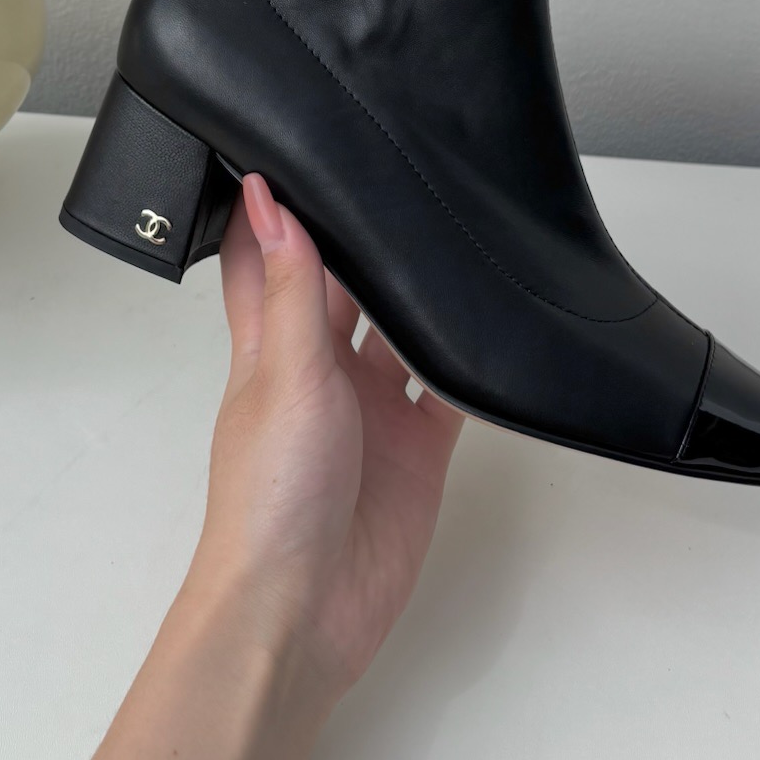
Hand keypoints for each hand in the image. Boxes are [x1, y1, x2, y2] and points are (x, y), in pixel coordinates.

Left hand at [185, 173, 463, 703]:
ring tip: (457, 233)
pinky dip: (469, 362)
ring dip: (422, 295)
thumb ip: (293, 288)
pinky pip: (450, 392)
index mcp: (270, 349)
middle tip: (405, 176)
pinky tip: (492, 325)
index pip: (268, 262)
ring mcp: (371, 412)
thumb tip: (269, 200)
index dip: (278, 211)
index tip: (299, 149)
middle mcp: (319, 372)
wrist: (302, 611)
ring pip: (401, 332)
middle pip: (344, 289)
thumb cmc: (268, 498)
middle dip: (366, 242)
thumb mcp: (284, 375)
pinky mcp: (418, 451)